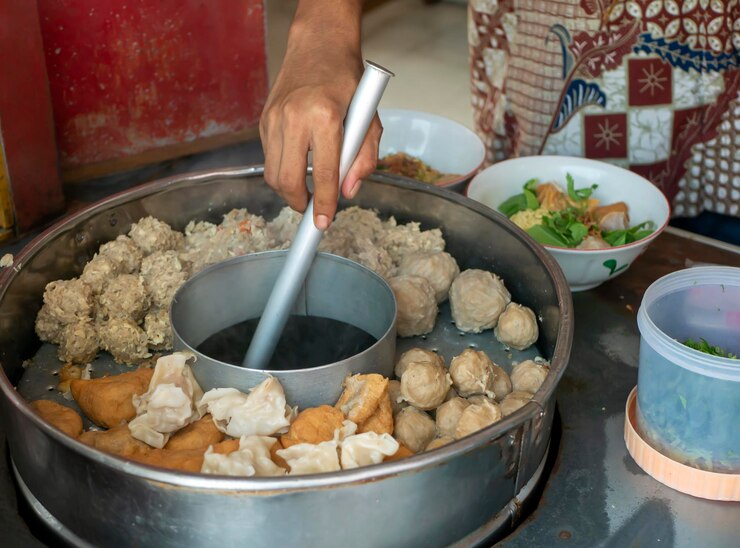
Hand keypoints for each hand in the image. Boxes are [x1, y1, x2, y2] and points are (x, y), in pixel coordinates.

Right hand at [259, 0, 380, 229]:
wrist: (319, 46)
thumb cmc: (348, 82)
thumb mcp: (370, 120)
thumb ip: (364, 160)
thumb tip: (348, 192)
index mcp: (324, 117)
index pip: (322, 174)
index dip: (323, 204)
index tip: (323, 223)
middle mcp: (294, 118)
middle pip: (287, 180)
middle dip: (299, 203)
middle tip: (312, 209)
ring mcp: (274, 119)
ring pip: (272, 173)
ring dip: (288, 190)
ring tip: (306, 190)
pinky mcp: (264, 120)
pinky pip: (269, 158)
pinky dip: (282, 169)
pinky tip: (298, 163)